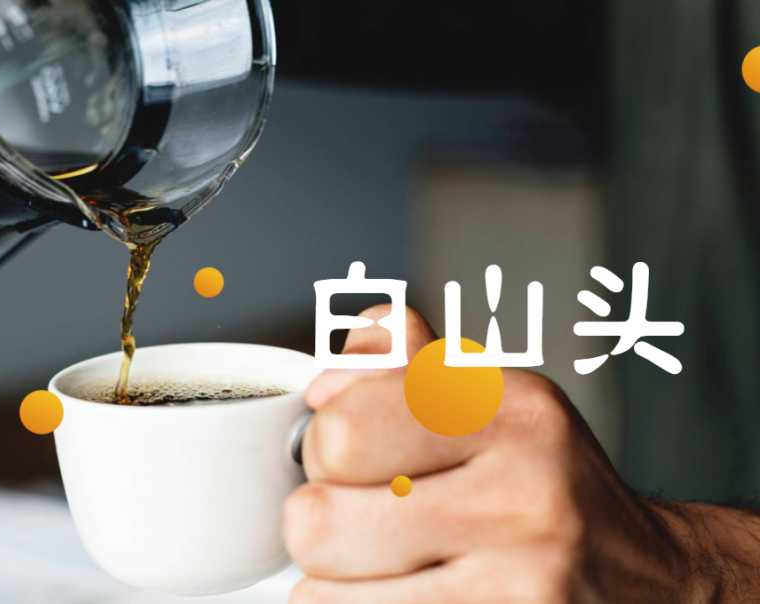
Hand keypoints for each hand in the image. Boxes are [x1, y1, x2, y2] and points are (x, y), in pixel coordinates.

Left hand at [284, 305, 759, 602]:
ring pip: (327, 596)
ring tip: (384, 564)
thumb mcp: (488, 398)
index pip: (340, 431)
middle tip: (356, 516)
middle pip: (319, 522)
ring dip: (336, 583)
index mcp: (510, 412)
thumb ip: (399, 367)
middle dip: (318, 521)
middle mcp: (524, 498)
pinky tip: (409, 593)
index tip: (348, 455)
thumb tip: (323, 383)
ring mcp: (522, 586)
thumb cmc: (543, 482)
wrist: (649, 580)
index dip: (322, 446)